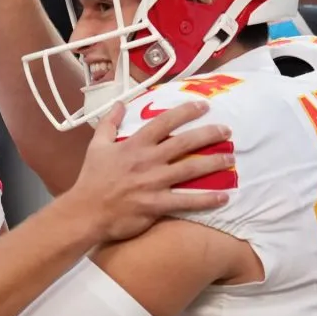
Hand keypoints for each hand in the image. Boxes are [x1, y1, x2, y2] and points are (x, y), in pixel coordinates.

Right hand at [68, 101, 231, 240]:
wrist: (86, 211)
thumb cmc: (91, 179)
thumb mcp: (96, 145)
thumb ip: (109, 123)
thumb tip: (120, 104)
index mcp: (134, 145)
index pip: (163, 122)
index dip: (185, 112)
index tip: (203, 106)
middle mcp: (147, 161)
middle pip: (184, 143)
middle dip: (208, 134)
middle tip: (227, 130)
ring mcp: (153, 183)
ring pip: (190, 169)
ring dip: (213, 163)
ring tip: (230, 158)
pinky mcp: (156, 204)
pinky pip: (186, 201)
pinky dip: (206, 199)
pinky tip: (224, 197)